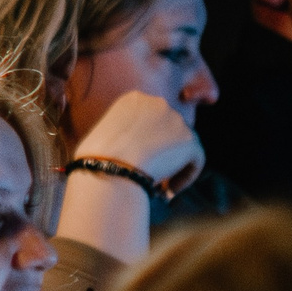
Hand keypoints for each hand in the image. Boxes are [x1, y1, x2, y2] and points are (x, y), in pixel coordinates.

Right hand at [75, 92, 204, 196]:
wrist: (108, 168)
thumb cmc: (95, 158)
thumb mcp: (103, 133)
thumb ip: (123, 133)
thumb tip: (131, 150)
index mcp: (134, 98)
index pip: (151, 119)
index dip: (147, 142)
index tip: (138, 160)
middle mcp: (158, 103)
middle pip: (169, 130)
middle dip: (162, 152)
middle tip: (150, 174)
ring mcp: (176, 120)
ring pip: (184, 146)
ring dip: (174, 165)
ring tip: (158, 186)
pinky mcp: (190, 140)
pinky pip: (196, 161)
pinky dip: (185, 177)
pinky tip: (167, 191)